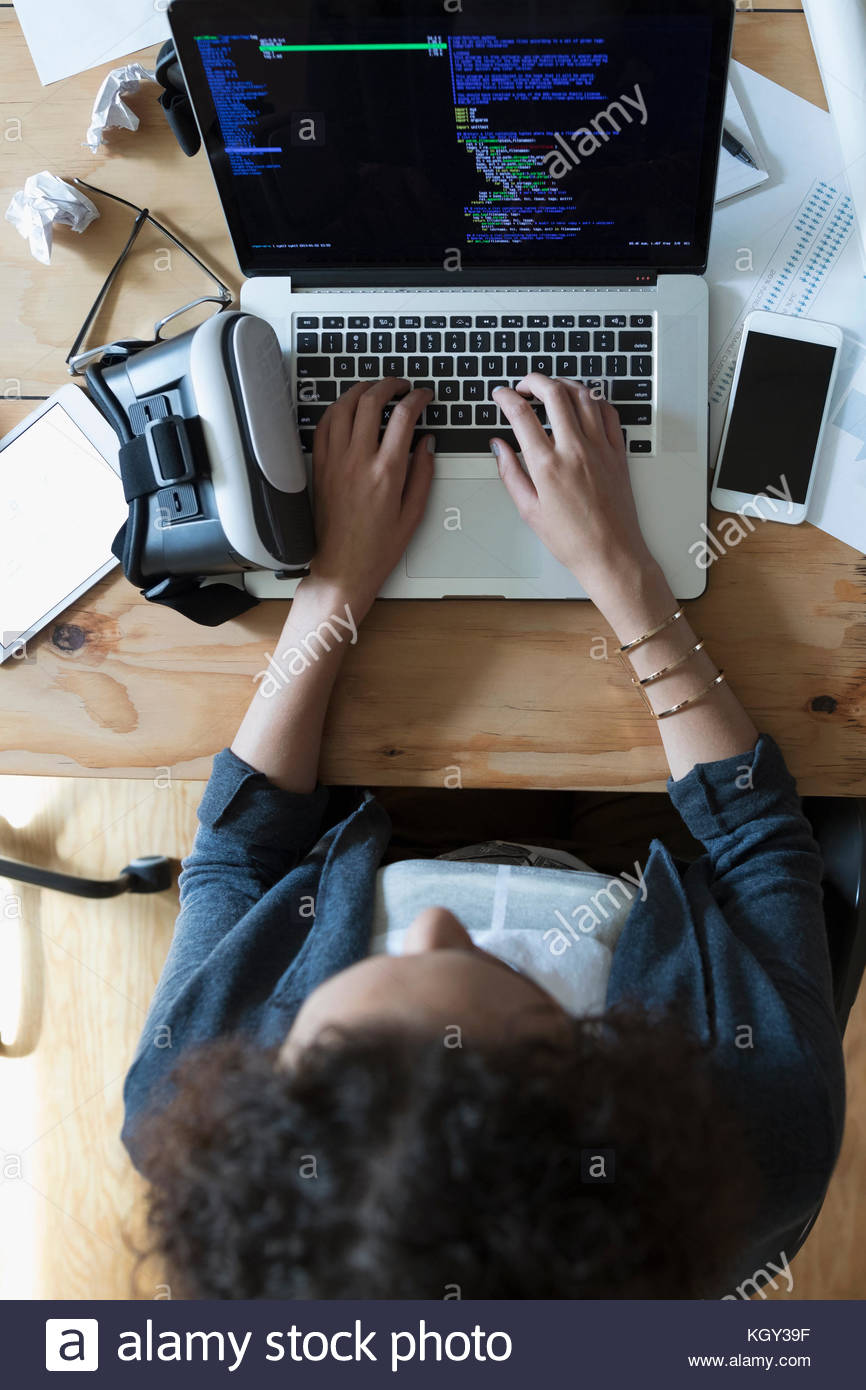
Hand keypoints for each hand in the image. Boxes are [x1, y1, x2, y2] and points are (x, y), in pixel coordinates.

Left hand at [301, 378, 434, 620]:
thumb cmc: (377, 548)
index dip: (417, 398)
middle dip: (390, 385)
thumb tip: (426, 442)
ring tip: (375, 388)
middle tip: (401, 385)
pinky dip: (337, 409)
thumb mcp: (413, 514)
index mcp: (387, 472)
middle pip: (371, 401)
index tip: (424, 396)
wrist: (342, 567)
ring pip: (344, 407)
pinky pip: (324, 426)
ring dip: (361, 390)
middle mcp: (358, 461)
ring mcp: (335, 462)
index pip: (404, 417)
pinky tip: (347, 408)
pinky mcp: (320, 467)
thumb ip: (423, 473)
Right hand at [492, 374, 656, 606]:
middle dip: (533, 380)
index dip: (506, 398)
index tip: (500, 395)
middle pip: (554, 393)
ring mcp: (600, 448)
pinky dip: (593, 399)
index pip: (521, 414)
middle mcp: (575, 450)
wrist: (611, 554)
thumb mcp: (529, 510)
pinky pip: (608, 412)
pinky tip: (584, 403)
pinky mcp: (618, 452)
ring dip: (563, 383)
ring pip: (584, 395)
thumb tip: (499, 447)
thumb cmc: (572, 539)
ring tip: (551, 388)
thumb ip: (511, 473)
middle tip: (523, 385)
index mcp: (548, 465)